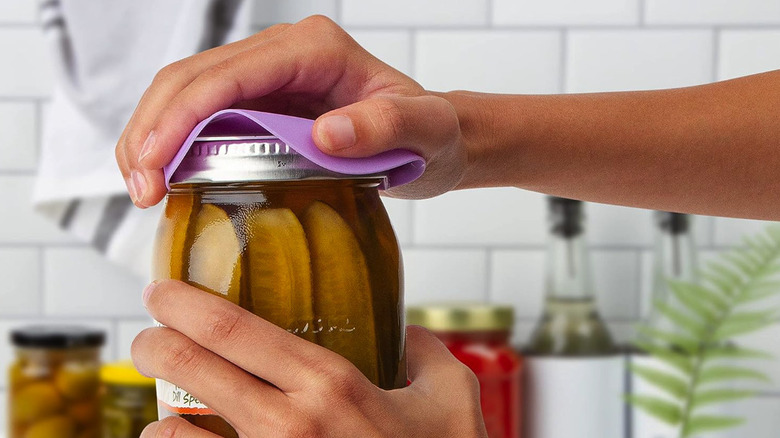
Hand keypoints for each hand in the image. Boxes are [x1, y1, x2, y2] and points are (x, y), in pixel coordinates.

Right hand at [116, 15, 466, 207]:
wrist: (433, 141)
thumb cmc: (431, 134)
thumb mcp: (426, 131)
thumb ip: (387, 127)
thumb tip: (328, 133)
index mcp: (315, 49)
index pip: (229, 74)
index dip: (182, 116)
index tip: (155, 165)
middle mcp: (283, 53)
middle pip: (191, 77)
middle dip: (153, 129)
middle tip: (140, 190)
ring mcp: (267, 76)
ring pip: (185, 93)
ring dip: (152, 137)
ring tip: (141, 190)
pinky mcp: (260, 102)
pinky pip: (201, 115)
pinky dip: (173, 145)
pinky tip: (164, 179)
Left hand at [132, 280, 487, 437]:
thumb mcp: (453, 400)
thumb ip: (427, 353)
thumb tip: (407, 335)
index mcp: (332, 387)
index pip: (235, 329)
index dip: (184, 304)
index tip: (162, 292)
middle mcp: (289, 426)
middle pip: (191, 367)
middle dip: (153, 344)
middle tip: (148, 336)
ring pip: (172, 431)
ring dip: (160, 412)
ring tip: (169, 404)